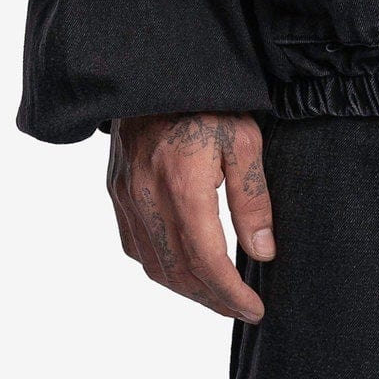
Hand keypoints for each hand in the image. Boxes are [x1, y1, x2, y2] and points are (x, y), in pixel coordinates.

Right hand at [107, 112, 275, 320]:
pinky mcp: (115, 192)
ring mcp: (125, 196)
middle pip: (179, 272)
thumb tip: (262, 252)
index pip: (207, 260)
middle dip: (212, 299)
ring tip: (217, 294)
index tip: (255, 309)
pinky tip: (183, 266)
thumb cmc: (206, 99)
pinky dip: (161, 267)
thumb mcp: (244, 138)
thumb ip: (252, 198)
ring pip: (154, 266)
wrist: (154, 69)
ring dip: (186, 289)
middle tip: (240, 308)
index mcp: (182, 182)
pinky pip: (135, 246)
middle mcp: (147, 196)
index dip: (231, 293)